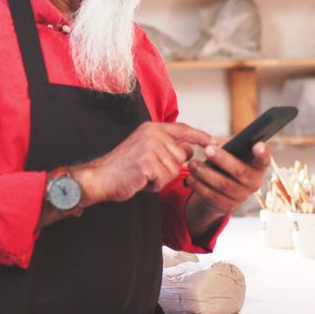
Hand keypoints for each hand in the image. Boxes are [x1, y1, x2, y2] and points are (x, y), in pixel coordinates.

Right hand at [74, 122, 213, 205]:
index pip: (183, 129)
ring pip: (174, 170)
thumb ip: (165, 146)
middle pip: (182, 155)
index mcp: (152, 128)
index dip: (200, 135)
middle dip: (169, 168)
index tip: (213, 141)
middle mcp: (152, 134)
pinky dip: (154, 185)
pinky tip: (140, 180)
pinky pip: (164, 179)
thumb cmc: (123, 167)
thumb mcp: (145, 149)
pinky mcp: (147, 162)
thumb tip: (189, 150)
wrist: (100, 177)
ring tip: (142, 174)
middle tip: (148, 169)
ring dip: (160, 178)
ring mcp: (150, 147)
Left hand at [185, 142, 270, 219]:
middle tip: (207, 149)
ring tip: (192, 164)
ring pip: (223, 185)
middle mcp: (253, 184)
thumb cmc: (228, 168)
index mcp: (257, 168)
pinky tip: (190, 178)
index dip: (263, 154)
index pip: (264, 160)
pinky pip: (212, 196)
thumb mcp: (234, 159)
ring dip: (205, 173)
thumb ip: (233, 152)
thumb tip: (214, 144)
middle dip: (222, 159)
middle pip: (239, 171)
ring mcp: (241, 197)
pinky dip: (199, 186)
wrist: (223, 194)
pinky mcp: (227, 207)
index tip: (258, 145)